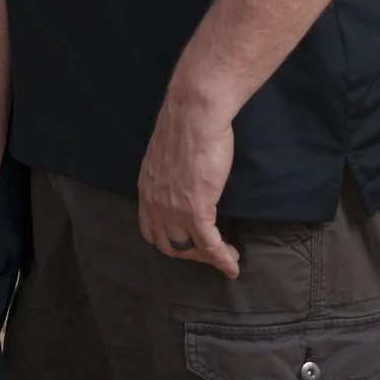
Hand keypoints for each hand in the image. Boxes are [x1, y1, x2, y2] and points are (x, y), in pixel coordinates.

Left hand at [136, 86, 242, 277]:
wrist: (194, 114)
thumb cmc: (186, 126)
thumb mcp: (167, 155)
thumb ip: (169, 173)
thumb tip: (182, 178)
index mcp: (146, 189)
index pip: (151, 229)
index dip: (171, 240)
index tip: (189, 240)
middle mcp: (155, 203)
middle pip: (169, 244)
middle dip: (190, 252)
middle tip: (210, 249)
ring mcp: (173, 209)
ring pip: (189, 249)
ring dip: (209, 257)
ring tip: (226, 255)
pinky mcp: (196, 210)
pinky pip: (209, 245)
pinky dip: (222, 259)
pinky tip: (233, 265)